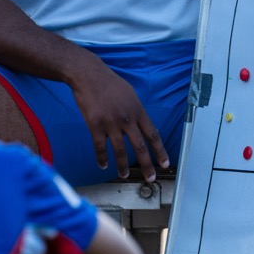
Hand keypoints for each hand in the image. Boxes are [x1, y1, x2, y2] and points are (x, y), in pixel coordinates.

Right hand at [68, 56, 169, 181]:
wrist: (88, 75)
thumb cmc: (110, 83)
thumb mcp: (130, 94)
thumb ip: (137, 111)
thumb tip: (144, 127)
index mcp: (138, 111)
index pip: (153, 135)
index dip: (160, 151)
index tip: (164, 164)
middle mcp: (127, 119)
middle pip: (140, 147)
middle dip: (147, 165)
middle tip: (150, 178)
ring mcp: (111, 123)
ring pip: (120, 150)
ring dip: (122, 166)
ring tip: (124, 175)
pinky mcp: (95, 125)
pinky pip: (100, 147)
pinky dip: (101, 158)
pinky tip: (103, 165)